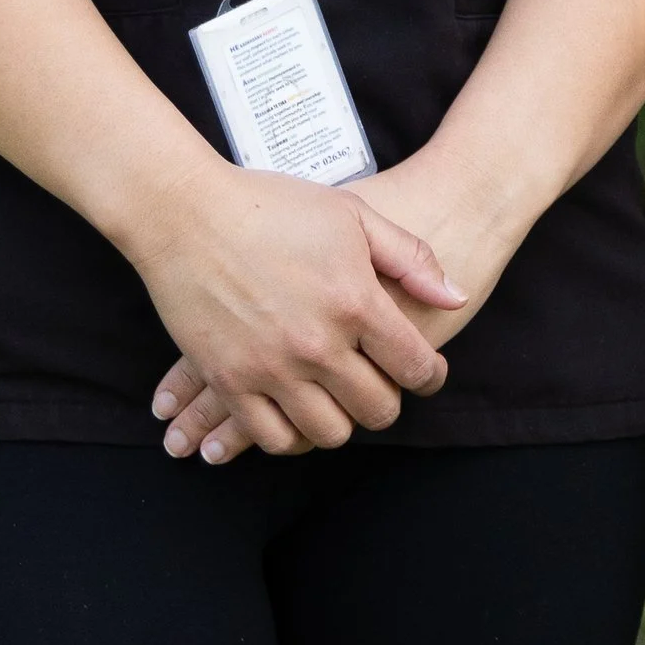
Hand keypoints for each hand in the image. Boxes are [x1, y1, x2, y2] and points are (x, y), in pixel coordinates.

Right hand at [132, 165, 464, 462]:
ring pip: (328, 433)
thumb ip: (410, 258)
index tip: (428, 374)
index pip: (413, 365)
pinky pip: (273, 437)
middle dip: (389, 401)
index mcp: (354, 300)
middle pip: (376, 409)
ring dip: (342, 421)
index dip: (430, 376)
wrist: (189, 214)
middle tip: (382, 386)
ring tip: (340, 399)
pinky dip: (290, 434)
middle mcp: (318, 344)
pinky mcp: (230, 382)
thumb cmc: (274, 206)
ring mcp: (271, 368)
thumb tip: (455, 296)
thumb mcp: (353, 214)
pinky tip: (295, 411)